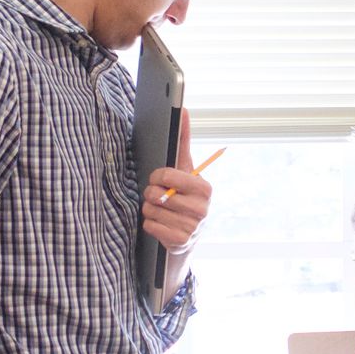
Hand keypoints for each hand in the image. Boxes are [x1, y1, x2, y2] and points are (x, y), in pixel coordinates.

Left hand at [142, 112, 210, 253]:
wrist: (189, 235)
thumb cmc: (184, 196)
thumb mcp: (186, 170)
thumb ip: (183, 142)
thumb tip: (183, 110)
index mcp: (204, 188)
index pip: (167, 176)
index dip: (157, 176)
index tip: (160, 179)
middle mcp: (202, 209)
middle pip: (156, 194)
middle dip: (151, 194)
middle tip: (158, 196)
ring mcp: (192, 228)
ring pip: (151, 211)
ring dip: (150, 210)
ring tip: (160, 210)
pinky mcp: (179, 243)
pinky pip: (150, 227)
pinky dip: (150, 225)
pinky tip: (160, 224)